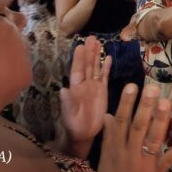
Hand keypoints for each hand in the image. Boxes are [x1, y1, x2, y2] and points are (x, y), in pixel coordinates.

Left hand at [60, 37, 111, 155]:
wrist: (84, 133)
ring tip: (99, 42)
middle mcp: (85, 84)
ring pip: (96, 67)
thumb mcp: (69, 114)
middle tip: (92, 37)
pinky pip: (105, 76)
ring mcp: (94, 86)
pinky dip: (106, 67)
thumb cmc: (74, 124)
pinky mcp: (103, 91)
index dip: (79, 58)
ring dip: (97, 55)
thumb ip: (67, 102)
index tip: (80, 46)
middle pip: (88, 65)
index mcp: (75, 87)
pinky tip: (108, 58)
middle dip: (89, 51)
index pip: (77, 70)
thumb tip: (63, 89)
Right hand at [98, 84, 171, 171]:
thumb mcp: (105, 159)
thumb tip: (107, 115)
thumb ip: (109, 136)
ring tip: (165, 102)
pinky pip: (169, 159)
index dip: (125, 103)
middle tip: (152, 88)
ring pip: (153, 139)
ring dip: (160, 121)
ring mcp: (144, 163)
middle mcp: (129, 153)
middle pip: (138, 127)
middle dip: (144, 107)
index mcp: (116, 149)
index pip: (121, 122)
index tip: (131, 86)